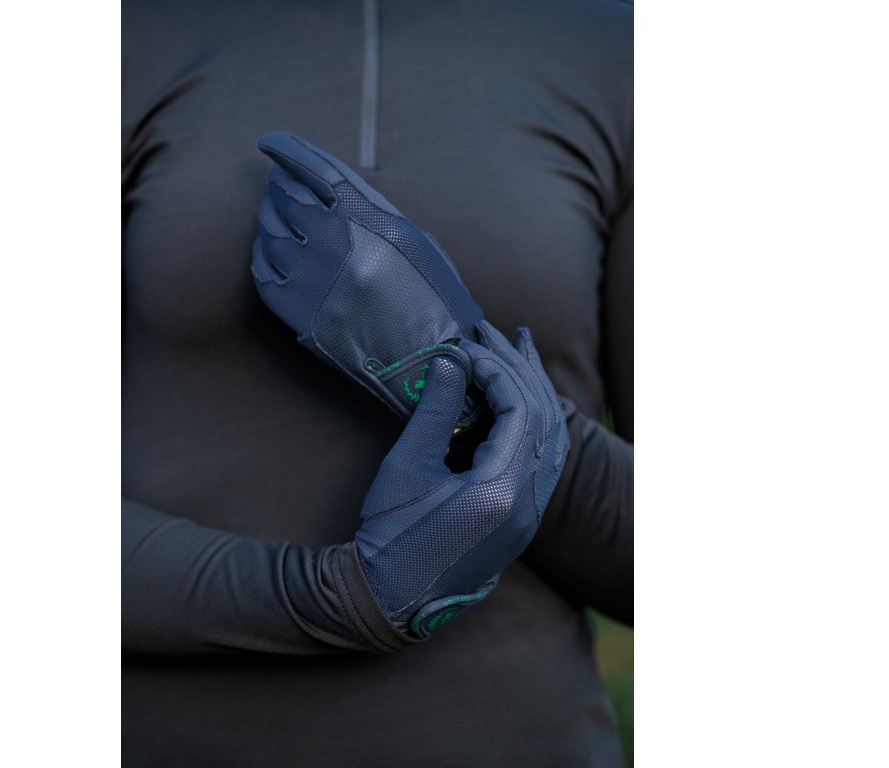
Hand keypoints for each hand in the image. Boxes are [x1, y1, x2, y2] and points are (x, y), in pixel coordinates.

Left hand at [252, 131, 484, 422]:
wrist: (430, 366)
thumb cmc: (433, 301)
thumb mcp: (414, 241)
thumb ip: (368, 212)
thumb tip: (324, 194)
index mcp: (369, 222)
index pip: (315, 170)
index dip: (287, 151)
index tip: (267, 142)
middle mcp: (335, 247)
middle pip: (287, 199)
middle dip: (280, 187)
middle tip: (279, 185)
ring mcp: (311, 283)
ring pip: (270, 235)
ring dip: (270, 220)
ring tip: (277, 217)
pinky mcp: (298, 316)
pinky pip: (262, 274)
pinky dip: (262, 255)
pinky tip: (268, 251)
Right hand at [356, 327, 568, 636]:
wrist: (392, 597)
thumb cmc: (391, 534)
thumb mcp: (407, 466)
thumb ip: (434, 409)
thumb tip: (451, 361)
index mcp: (501, 492)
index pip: (520, 410)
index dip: (495, 369)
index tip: (464, 348)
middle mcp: (528, 504)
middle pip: (543, 418)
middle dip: (518, 368)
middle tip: (492, 332)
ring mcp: (530, 515)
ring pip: (552, 438)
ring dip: (535, 390)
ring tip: (519, 349)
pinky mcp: (522, 520)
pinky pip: (544, 459)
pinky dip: (535, 421)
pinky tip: (521, 399)